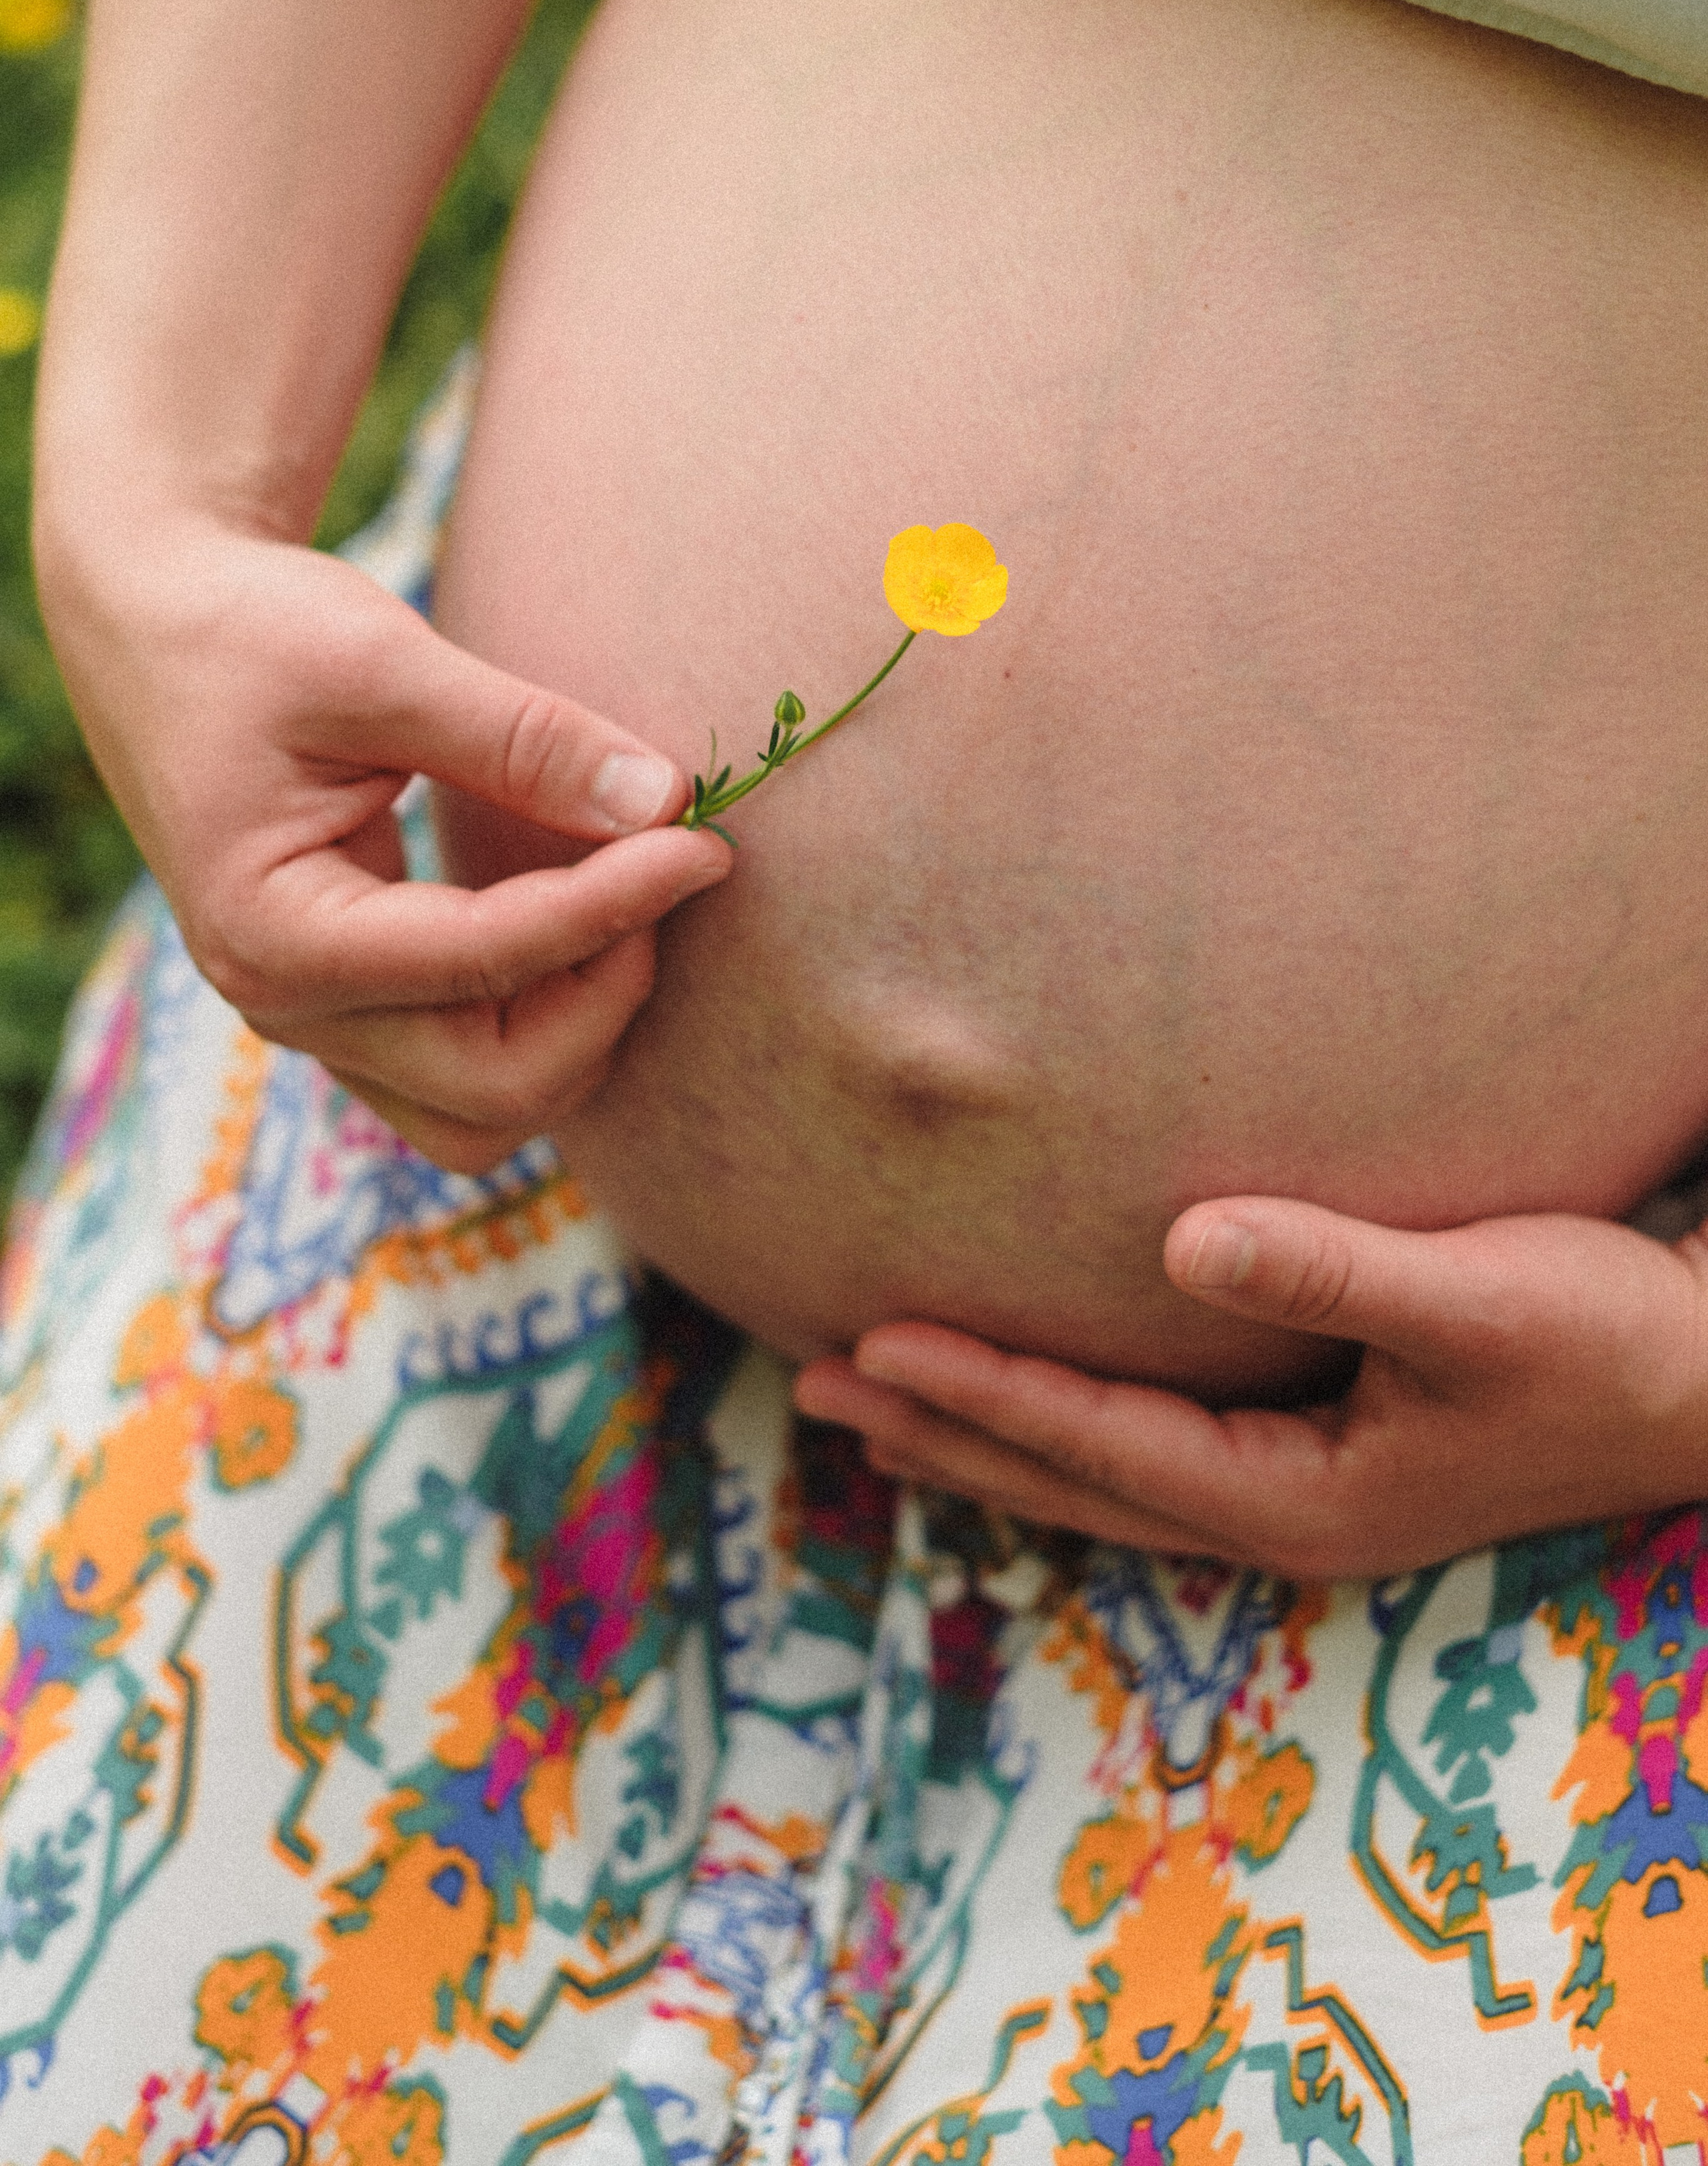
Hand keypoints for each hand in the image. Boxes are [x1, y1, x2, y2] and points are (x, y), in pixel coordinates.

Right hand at [42, 518, 731, 1170]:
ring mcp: (314, 1018)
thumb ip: (523, 739)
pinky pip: (464, 1072)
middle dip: (606, 993)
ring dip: (578, 1030)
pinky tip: (585, 918)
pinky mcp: (347, 1002)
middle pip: (497, 1086)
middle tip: (669, 871)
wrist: (153, 624)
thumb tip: (665, 798)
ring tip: (628, 901)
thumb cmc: (248, 629)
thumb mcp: (382, 660)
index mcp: (273, 931)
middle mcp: (285, 1006)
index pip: (488, 961)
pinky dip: (541, 1019)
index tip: (702, 840)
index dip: (615, 905)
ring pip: (485, 1110)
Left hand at [793, 1196, 1707, 1575]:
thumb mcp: (1479, 1298)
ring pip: (1097, 1480)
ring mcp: (1297, 1496)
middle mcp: (1283, 1515)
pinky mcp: (1315, 1460)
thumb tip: (1179, 1240)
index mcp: (1305, 1496)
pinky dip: (1060, 1430)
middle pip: (1071, 1484)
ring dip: (984, 1440)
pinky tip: (1017, 1399)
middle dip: (944, 1431)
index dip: (982, 1392)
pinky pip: (1145, 1455)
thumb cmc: (1606, 1335)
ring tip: (870, 1403)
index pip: (1100, 1447)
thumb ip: (1331, 1270)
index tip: (866, 1342)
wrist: (1707, 1385)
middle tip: (810, 1385)